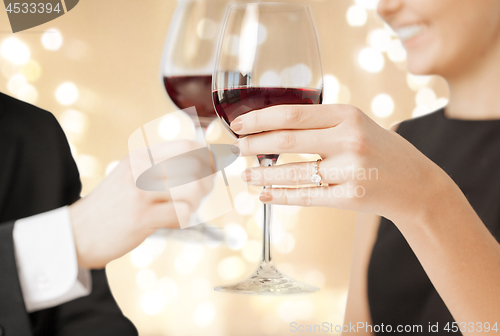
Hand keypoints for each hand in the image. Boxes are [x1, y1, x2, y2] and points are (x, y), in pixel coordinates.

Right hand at [69, 140, 212, 268]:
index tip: (212, 168)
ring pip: (192, 190)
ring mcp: (141, 192)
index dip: (207, 156)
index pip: (186, 146)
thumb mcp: (129, 175)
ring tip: (187, 208)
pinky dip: (185, 218)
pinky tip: (176, 219)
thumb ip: (157, 167)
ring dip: (197, 202)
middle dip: (207, 182)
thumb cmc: (111, 206)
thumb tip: (200, 165)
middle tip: (202, 193)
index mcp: (140, 156)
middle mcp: (141, 169)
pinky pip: (181, 214)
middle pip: (194, 166)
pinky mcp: (142, 217)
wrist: (78, 232)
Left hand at [231, 104, 452, 221]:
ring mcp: (350, 170)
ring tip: (246, 175)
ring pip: (293, 172)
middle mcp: (349, 139)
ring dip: (263, 174)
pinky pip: (306, 196)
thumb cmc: (380, 151)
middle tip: (237, 148)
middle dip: (255, 144)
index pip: (293, 114)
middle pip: (288, 140)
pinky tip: (265, 195)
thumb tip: (272, 128)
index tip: (240, 124)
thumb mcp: (356, 125)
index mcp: (348, 115)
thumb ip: (321, 124)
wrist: (416, 184)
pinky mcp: (350, 197)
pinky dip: (281, 196)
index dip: (261, 119)